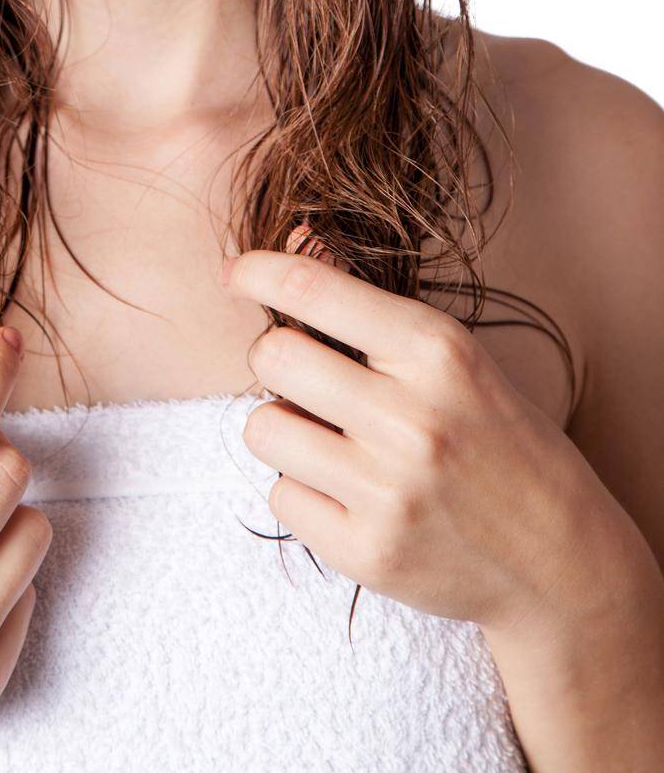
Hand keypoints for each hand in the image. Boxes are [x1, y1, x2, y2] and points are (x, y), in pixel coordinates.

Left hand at [223, 236, 633, 638]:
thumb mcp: (452, 356)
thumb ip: (368, 304)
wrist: (559, 557)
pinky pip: (279, 496)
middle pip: (272, 358)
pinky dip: (303, 491)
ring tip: (332, 440)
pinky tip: (350, 495)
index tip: (234, 271)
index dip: (257, 271)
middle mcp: (411, 418)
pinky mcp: (368, 553)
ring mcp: (388, 491)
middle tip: (304, 377)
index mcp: (437, 351)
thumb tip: (292, 236)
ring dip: (284, 428)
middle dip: (275, 360)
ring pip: (262, 428)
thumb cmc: (496, 438)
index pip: (314, 290)